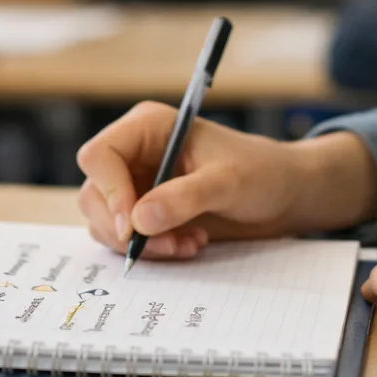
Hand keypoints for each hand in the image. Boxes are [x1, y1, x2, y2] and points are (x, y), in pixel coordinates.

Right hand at [76, 104, 376, 261]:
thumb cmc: (261, 173)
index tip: (133, 227)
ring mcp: (137, 184)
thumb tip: (139, 220)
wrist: (282, 194)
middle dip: (124, 228)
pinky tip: (189, 243)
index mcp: (148, 128)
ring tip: (187, 244)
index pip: (100, 155)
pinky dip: (152, 249)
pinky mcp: (146, 211)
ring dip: (142, 243)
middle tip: (166, 246)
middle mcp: (135, 153)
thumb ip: (185, 198)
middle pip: (94, 194)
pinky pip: (126, 237)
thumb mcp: (228, 183)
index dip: (109, 192)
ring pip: (106, 221)